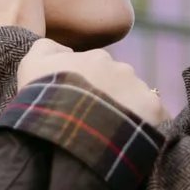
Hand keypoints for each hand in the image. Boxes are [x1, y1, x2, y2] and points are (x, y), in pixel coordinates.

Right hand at [18, 39, 169, 125]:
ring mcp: (140, 90)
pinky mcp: (154, 112)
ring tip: (114, 135)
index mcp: (97, 59)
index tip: (81, 105)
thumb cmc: (45, 99)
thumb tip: (66, 50)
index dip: (90, 88)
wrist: (65, 129)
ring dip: (130, 112)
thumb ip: (46, 48)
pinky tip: (132, 141)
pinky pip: (157, 118)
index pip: (98, 70)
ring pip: (138, 99)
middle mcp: (122, 69)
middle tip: (98, 122)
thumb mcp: (31, 67)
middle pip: (121, 84)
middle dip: (113, 98)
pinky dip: (149, 126)